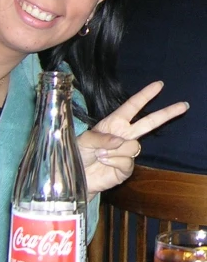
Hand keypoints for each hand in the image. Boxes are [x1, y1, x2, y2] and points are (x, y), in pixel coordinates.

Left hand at [78, 81, 188, 196]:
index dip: (145, 95)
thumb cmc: (79, 153)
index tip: (159, 85)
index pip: (132, 106)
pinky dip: (114, 161)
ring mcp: (127, 151)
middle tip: (183, 105)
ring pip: (133, 146)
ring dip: (115, 150)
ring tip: (100, 155)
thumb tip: (121, 141)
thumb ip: (101, 138)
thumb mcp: (84, 140)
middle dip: (166, 113)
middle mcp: (123, 135)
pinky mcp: (127, 167)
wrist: (78, 176)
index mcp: (114, 123)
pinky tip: (104, 163)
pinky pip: (127, 161)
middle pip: (149, 123)